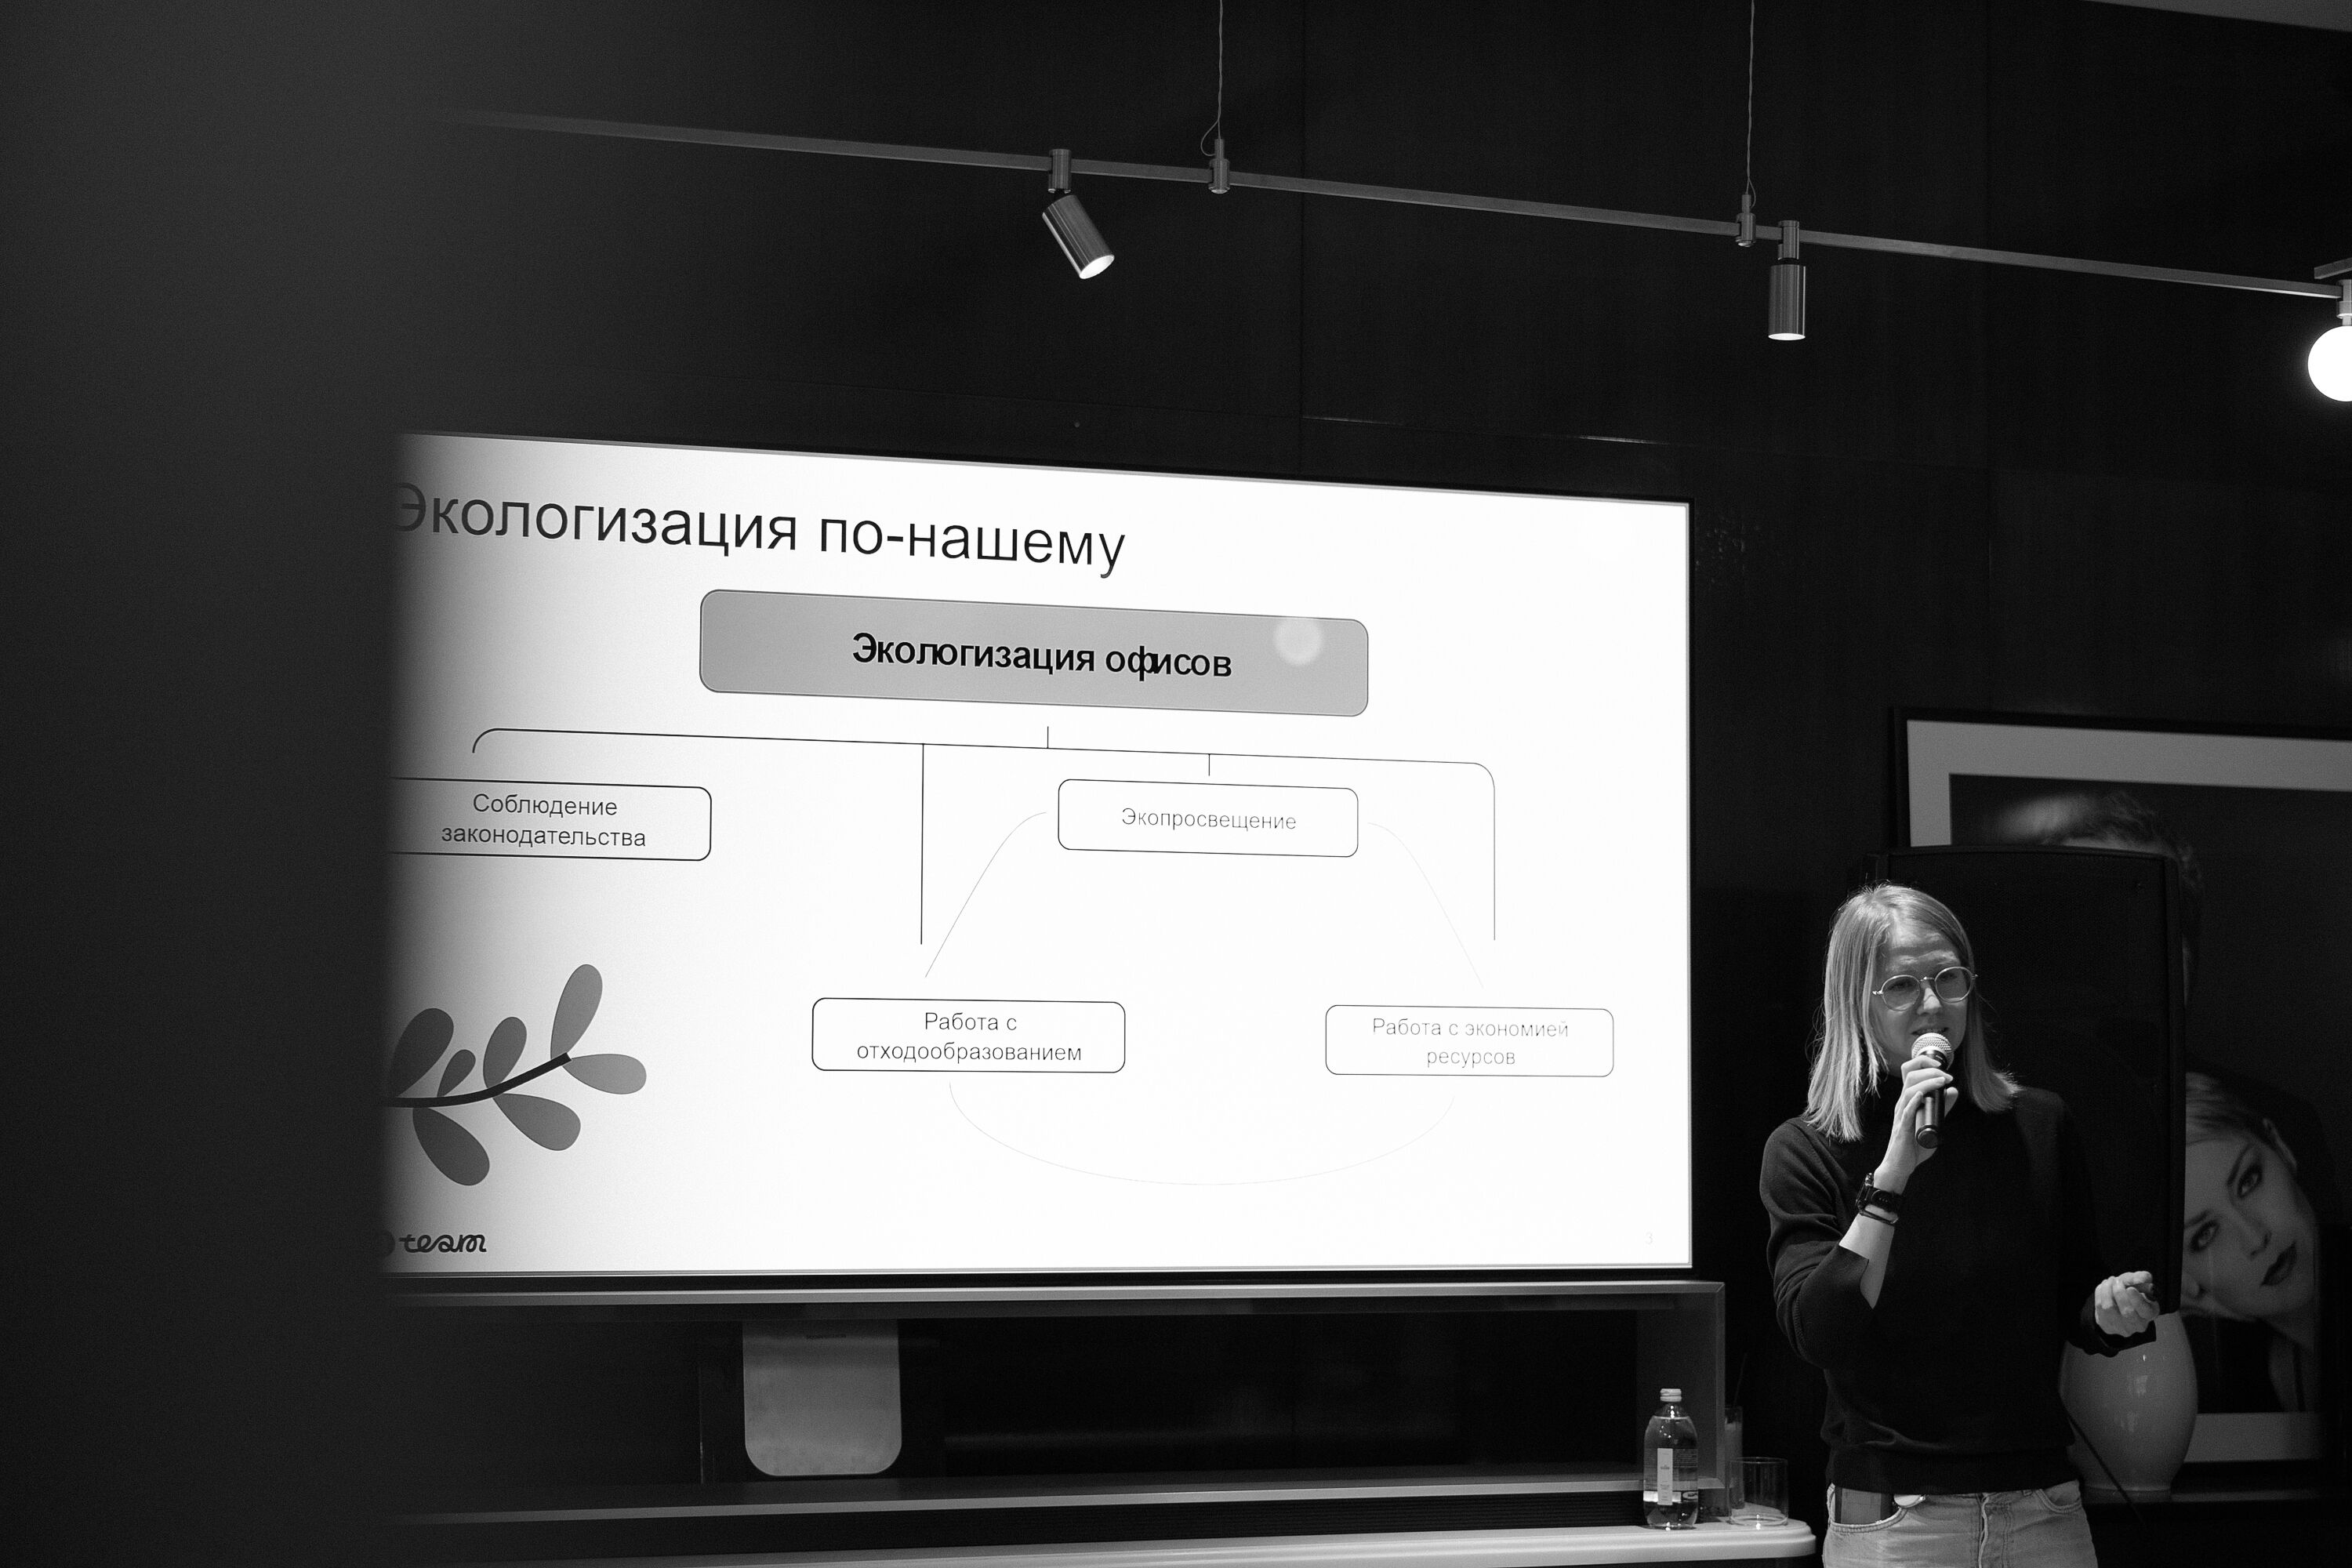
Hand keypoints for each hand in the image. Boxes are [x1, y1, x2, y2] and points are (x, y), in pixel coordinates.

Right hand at [1879, 1040, 1957, 1181]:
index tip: (1941, 1065)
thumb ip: (1941, 1107)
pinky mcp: (1903, 1128)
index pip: (1910, 1073)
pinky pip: (1906, 1111)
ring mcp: (1901, 1115)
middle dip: (1928, 1069)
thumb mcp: (1932, 1121)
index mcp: (1908, 1100)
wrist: (1900, 1165)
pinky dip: (1914, 1101)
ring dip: (1927, 1082)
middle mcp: (1902, 1104)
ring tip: (1942, 1081)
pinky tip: (1922, 1095)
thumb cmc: (1913, 1145)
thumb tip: (1953, 1091)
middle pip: (1909, 1075)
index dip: (1924, 1063)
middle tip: (1946, 1075)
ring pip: (1909, 1090)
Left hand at [2092, 1271, 2160, 1336]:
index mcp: (2150, 1313)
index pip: (2145, 1311)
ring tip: (2109, 1281)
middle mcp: (2138, 1325)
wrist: (2119, 1300)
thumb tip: (2143, 1278)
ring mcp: (2121, 1327)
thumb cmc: (2132, 1290)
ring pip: (2109, 1308)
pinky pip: (2099, 1307)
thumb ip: (2141, 1278)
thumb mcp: (2138, 1282)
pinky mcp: (2107, 1325)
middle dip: (2119, 1292)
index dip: (2137, 1300)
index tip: (2130, 1288)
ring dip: (2107, 1290)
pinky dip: (2100, 1293)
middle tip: (2117, 1280)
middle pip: (2127, 1312)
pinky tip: (2104, 1287)